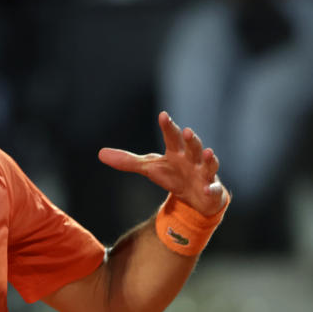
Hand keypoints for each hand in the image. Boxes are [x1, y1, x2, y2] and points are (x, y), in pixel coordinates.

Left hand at [98, 111, 227, 215]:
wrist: (196, 196)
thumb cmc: (174, 175)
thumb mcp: (149, 168)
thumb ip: (127, 161)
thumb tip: (100, 153)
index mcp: (176, 152)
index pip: (171, 137)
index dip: (168, 126)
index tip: (163, 115)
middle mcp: (192, 160)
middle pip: (192, 147)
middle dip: (191, 139)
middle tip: (187, 130)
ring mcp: (204, 174)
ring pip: (208, 164)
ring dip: (208, 158)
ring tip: (207, 152)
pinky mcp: (210, 190)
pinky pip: (212, 189)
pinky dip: (211, 189)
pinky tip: (207, 189)